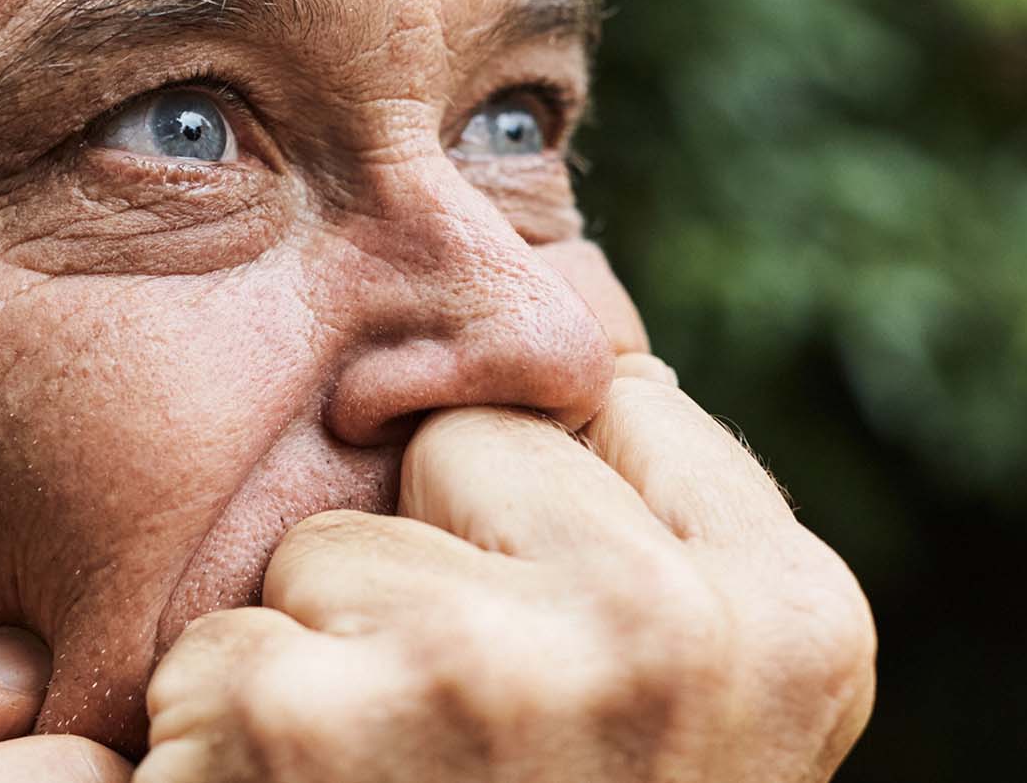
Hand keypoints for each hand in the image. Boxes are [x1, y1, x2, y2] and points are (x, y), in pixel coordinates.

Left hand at [137, 355, 876, 781]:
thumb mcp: (695, 708)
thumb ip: (660, 520)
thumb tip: (578, 289)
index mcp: (795, 624)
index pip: (612, 398)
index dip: (541, 518)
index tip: (561, 657)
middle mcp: (668, 640)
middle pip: (468, 441)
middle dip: (437, 566)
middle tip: (465, 746)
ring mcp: (492, 681)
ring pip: (336, 540)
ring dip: (331, 660)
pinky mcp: (311, 726)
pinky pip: (233, 638)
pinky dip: (231, 736)